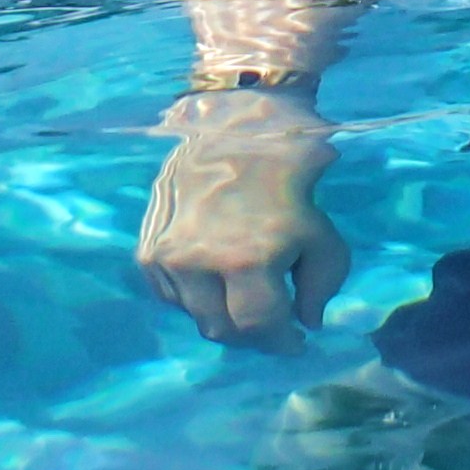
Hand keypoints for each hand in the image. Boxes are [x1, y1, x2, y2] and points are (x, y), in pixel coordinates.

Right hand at [137, 89, 347, 352]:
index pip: (260, 328)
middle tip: (271, 324)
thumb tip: (305, 324)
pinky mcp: (147, 249)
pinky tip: (216, 273)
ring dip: (224, 314)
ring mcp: (166, 257)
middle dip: (254, 335)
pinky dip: (196, 296)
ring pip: (195, 316)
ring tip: (245, 292)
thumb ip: (322, 287)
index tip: (296, 340)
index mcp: (246, 260)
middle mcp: (198, 264)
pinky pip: (170, 295)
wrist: (234, 127)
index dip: (282, 342)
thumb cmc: (288, 180)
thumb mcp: (322, 232)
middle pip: (223, 331)